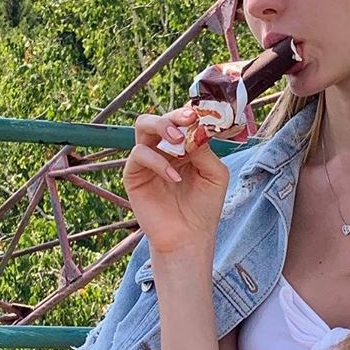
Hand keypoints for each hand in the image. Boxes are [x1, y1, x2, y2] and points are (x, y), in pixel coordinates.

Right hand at [123, 107, 229, 255]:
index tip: (198, 114)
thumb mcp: (215, 174)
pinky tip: (174, 177)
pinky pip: (139, 155)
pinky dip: (158, 161)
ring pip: (142, 127)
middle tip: (186, 121)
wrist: (190, 236)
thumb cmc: (205, 206)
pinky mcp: (134, 175)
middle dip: (172, 115)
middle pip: (158, 118)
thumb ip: (206, 150)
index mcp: (183, 146)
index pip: (180, 120)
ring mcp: (147, 160)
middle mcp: (163, 149)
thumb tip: (195, 128)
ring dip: (161, 127)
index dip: (188, 114)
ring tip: (178, 140)